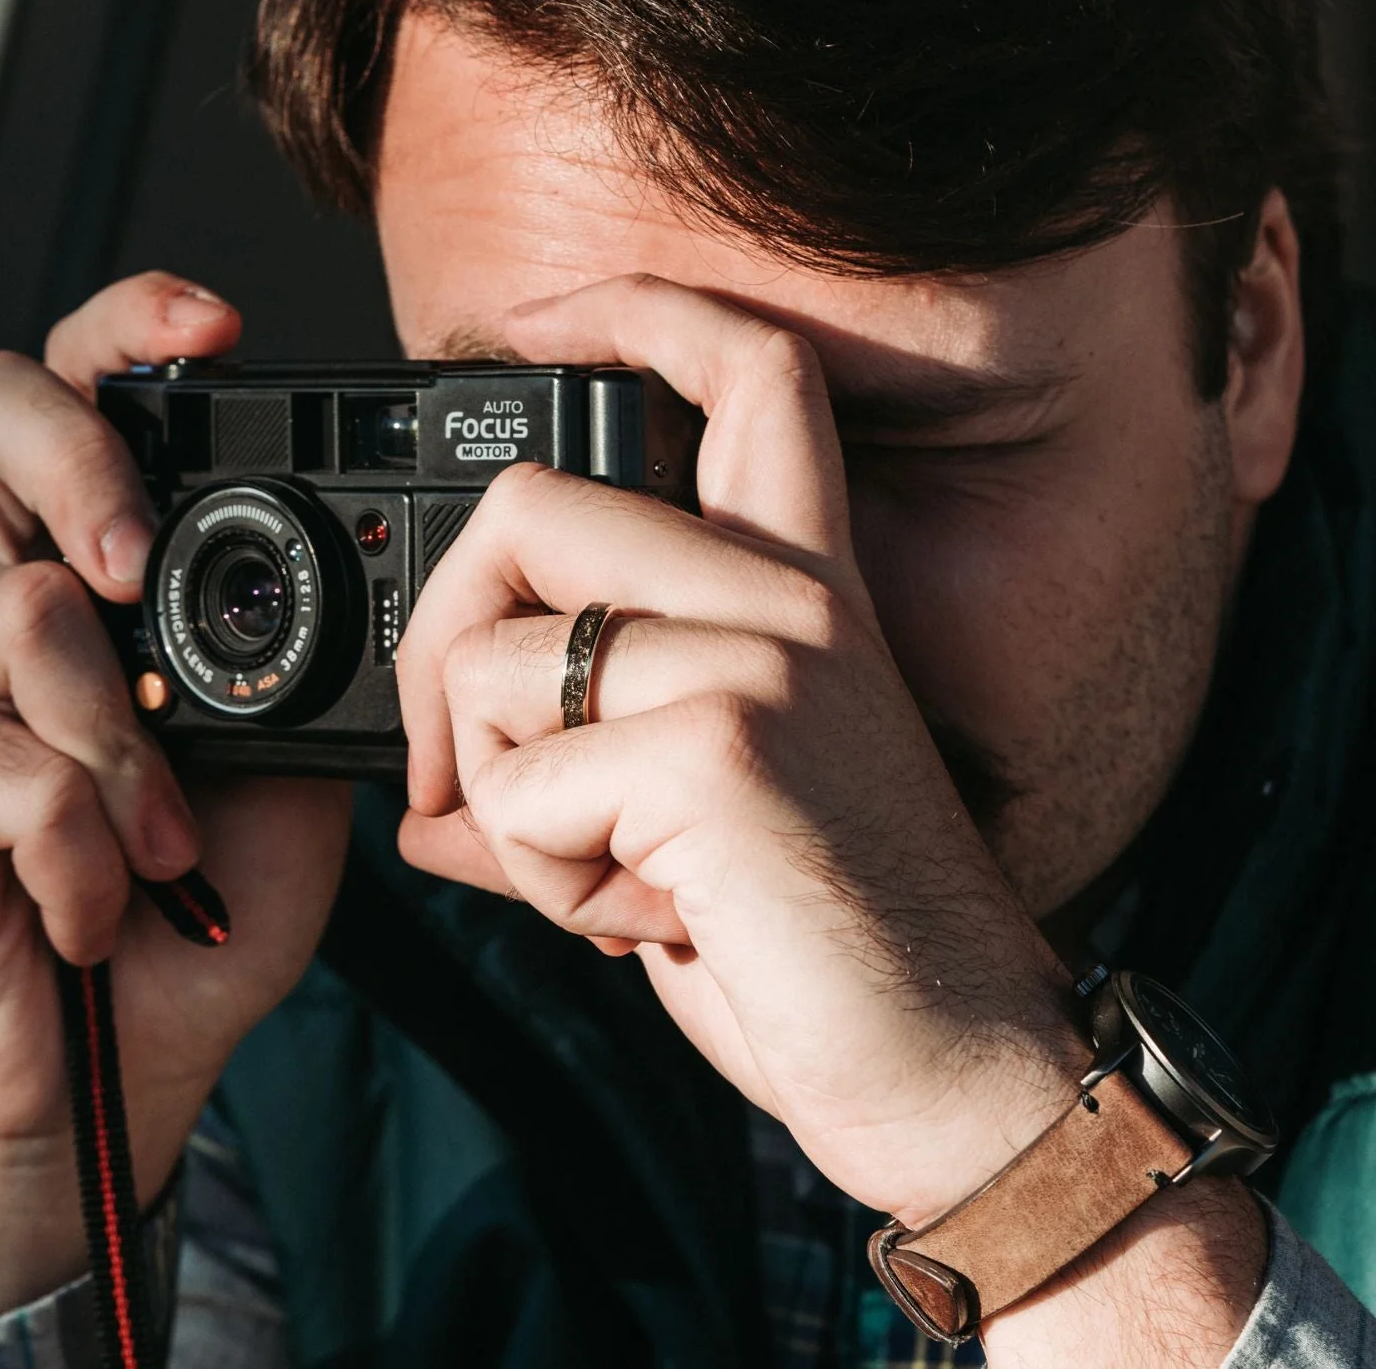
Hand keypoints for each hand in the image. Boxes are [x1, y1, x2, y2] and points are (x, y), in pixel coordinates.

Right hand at [0, 274, 349, 1331]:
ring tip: (162, 847)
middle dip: (83, 456)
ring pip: (30, 614)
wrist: (116, 1060)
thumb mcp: (290, 775)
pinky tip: (99, 903)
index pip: (89, 409)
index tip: (214, 324)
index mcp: (107, 590)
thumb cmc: (195, 912)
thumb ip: (298, 677)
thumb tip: (360, 597)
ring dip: (131, 756)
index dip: (130, 334)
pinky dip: (89, 852)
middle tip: (136, 565)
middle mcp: (10, 607)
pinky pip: (13, 767)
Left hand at [397, 274, 1088, 1227]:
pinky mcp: (719, 749)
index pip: (747, 369)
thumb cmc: (829, 939)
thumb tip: (420, 806)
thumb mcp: (704, 814)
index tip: (529, 326)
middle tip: (449, 767)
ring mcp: (759, 661)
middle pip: (530, 502)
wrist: (955, 1067)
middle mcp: (790, 598)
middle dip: (436, 640)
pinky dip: (537, 880)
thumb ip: (573, 764)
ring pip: (494, 663)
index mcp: (804, 588)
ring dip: (502, 800)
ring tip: (606, 876)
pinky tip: (640, 921)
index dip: (633, 308)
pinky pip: (517, 790)